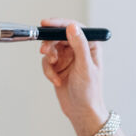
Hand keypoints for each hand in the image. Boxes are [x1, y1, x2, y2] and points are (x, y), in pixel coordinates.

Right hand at [38, 19, 108, 135]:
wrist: (81, 112)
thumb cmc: (89, 92)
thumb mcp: (85, 67)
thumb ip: (79, 45)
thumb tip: (72, 27)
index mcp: (90, 45)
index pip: (74, 28)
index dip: (59, 24)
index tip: (46, 23)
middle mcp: (79, 49)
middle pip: (59, 37)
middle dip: (50, 44)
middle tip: (45, 52)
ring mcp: (68, 58)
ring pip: (51, 49)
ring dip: (49, 60)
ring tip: (53, 71)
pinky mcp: (59, 67)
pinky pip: (47, 63)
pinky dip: (48, 71)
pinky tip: (56, 81)